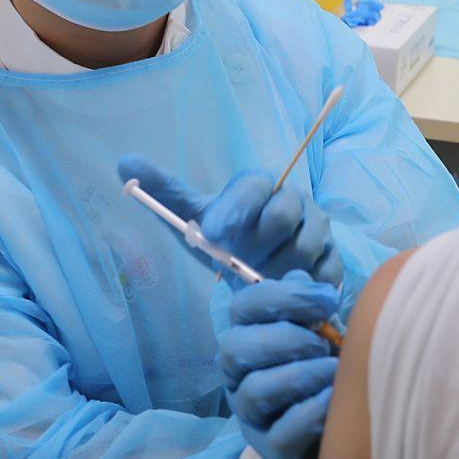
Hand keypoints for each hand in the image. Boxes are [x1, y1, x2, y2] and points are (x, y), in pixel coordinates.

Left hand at [119, 155, 343, 287]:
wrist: (259, 270)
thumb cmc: (225, 240)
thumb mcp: (193, 217)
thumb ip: (164, 191)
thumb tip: (124, 162)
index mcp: (260, 185)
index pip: (254, 184)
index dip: (232, 209)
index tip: (210, 235)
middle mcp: (295, 200)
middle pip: (282, 214)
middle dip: (254, 243)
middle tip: (234, 264)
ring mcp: (319, 230)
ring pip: (304, 247)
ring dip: (273, 270)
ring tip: (255, 282)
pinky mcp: (334, 261)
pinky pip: (323, 275)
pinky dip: (300, 288)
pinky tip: (281, 296)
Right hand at [221, 272, 342, 458]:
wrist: (339, 450)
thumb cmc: (327, 381)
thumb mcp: (323, 338)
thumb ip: (310, 308)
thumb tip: (302, 276)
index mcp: (250, 340)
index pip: (244, 306)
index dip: (283, 295)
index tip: (329, 301)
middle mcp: (241, 378)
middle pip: (237, 348)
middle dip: (285, 337)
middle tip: (325, 344)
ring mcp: (253, 418)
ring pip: (253, 391)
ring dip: (298, 375)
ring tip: (334, 372)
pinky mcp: (273, 454)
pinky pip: (280, 432)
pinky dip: (309, 412)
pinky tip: (334, 401)